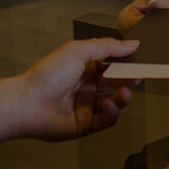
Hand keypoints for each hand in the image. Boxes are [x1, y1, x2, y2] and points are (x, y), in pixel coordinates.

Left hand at [16, 38, 138, 141]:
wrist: (29, 103)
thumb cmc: (47, 75)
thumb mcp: (79, 51)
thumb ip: (107, 46)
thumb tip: (131, 44)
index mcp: (83, 66)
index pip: (112, 63)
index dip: (126, 62)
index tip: (140, 60)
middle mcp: (86, 85)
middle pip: (116, 83)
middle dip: (128, 80)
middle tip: (138, 77)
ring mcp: (86, 105)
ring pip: (114, 101)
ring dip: (123, 97)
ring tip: (124, 93)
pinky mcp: (86, 124)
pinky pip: (107, 119)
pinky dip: (113, 112)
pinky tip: (111, 105)